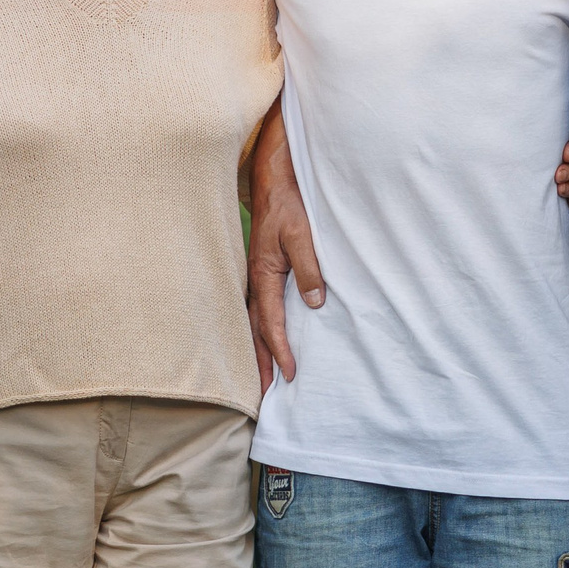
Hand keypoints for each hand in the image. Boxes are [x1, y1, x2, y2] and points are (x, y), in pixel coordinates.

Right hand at [246, 134, 324, 393]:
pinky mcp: (263, 266)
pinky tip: (266, 335)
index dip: (280, 350)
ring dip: (258, 347)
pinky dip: (261, 326)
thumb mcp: (302, 233)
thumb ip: (309, 268)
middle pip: (255, 329)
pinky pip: (259, 304)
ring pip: (254, 319)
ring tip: (262, 374)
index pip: (271, 322)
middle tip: (264, 392)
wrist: (274, 174)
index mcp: (264, 272)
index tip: (289, 374)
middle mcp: (256, 277)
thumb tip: (313, 304)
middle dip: (260, 361)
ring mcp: (256, 272)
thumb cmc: (288, 202)